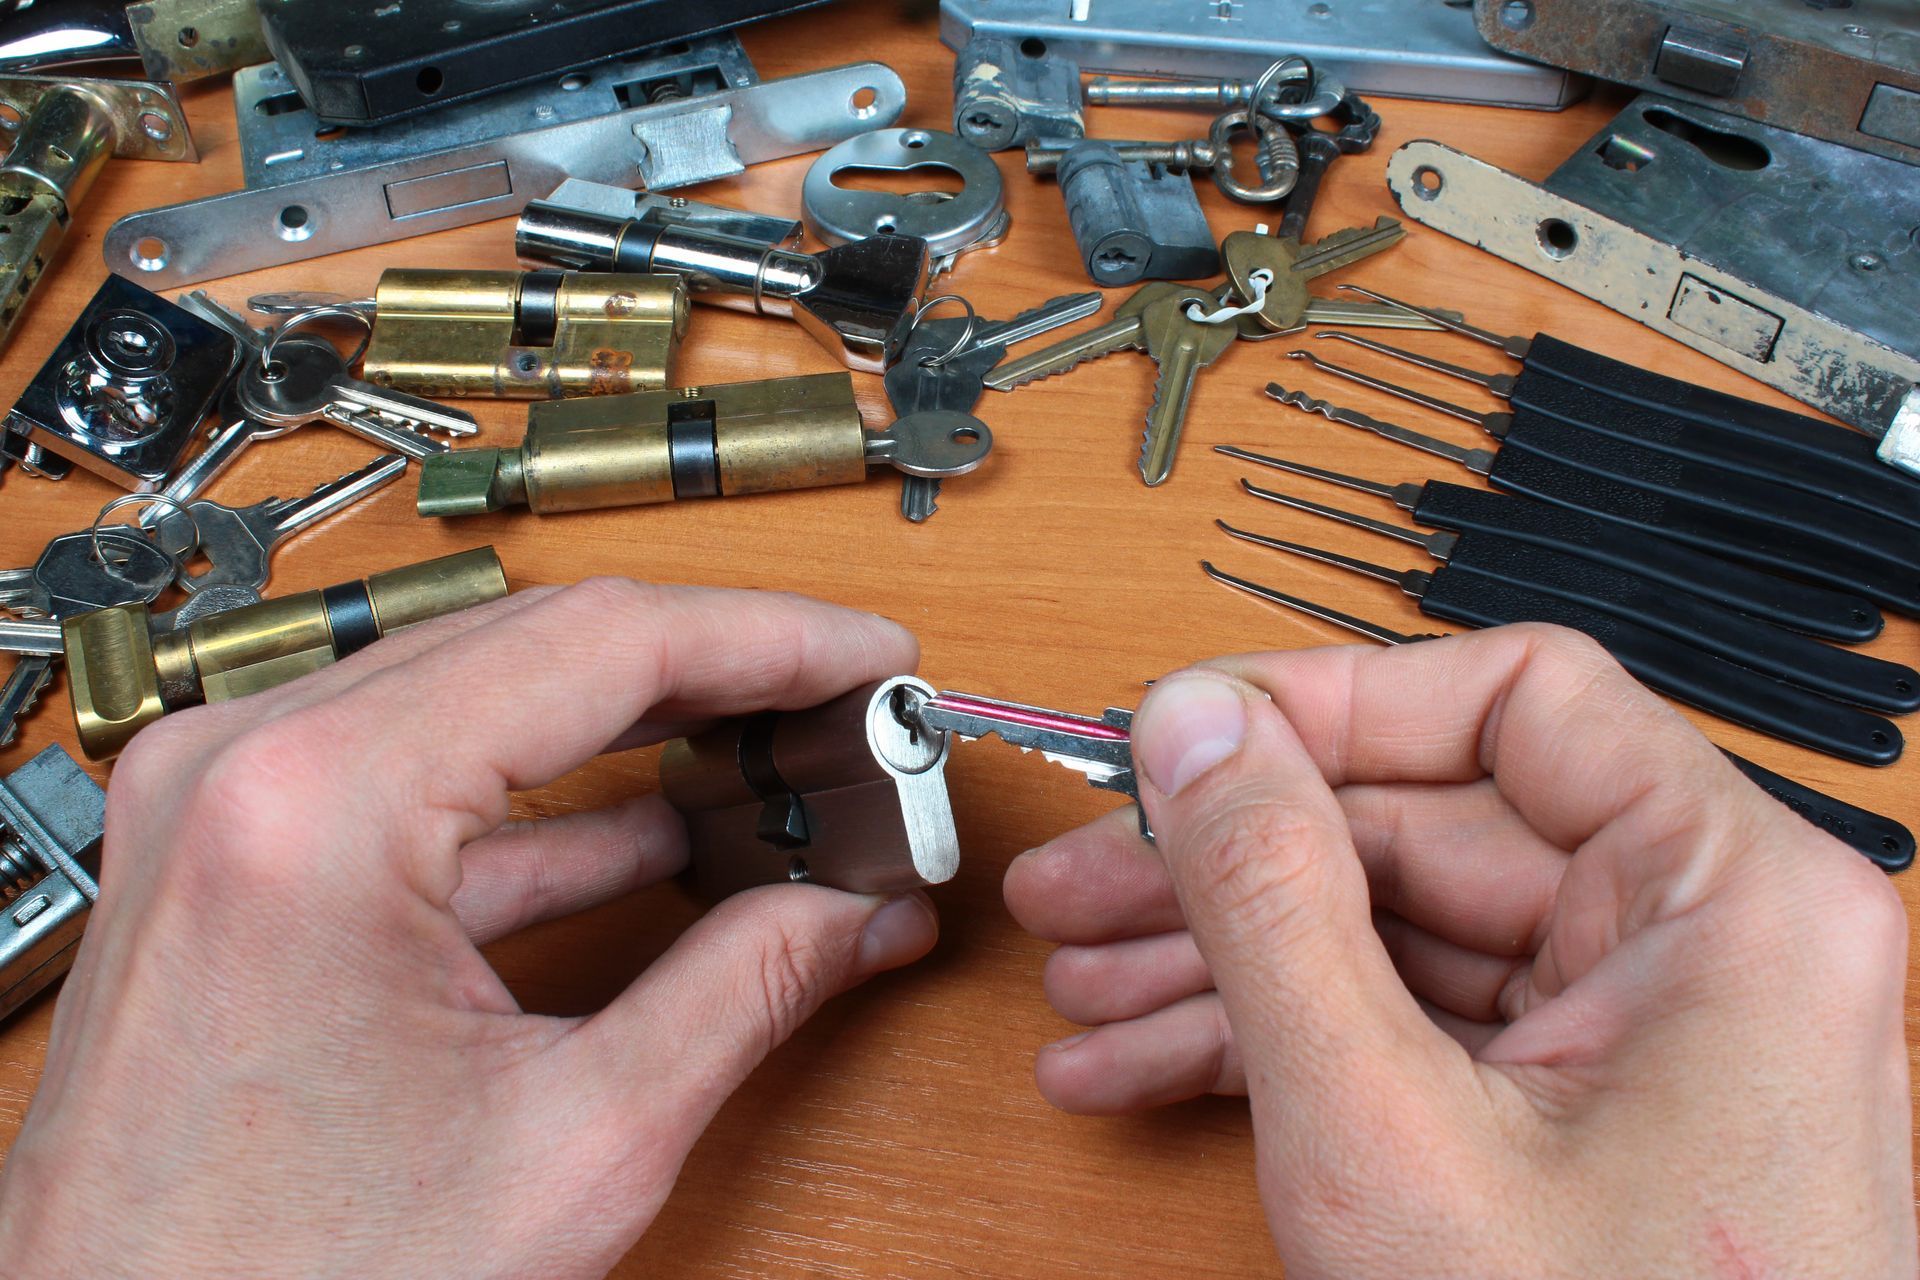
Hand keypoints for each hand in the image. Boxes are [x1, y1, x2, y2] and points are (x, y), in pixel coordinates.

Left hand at [0, 578, 937, 1278]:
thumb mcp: (573, 1145)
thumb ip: (743, 993)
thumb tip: (853, 911)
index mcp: (320, 806)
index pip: (599, 643)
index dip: (768, 639)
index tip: (867, 653)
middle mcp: (245, 769)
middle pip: (539, 648)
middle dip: (714, 678)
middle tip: (840, 712)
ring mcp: (222, 805)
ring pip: (481, 696)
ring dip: (636, 731)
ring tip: (771, 763)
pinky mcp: (231, 855)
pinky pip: (416, 777)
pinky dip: (545, 803)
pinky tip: (656, 830)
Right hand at [1006, 625, 1912, 1277]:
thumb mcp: (1385, 1125)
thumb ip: (1273, 900)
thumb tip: (1195, 728)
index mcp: (1730, 902)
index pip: (1515, 699)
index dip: (1326, 702)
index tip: (1183, 732)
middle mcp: (1703, 946)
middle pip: (1424, 826)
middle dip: (1226, 868)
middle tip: (1082, 886)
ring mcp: (1640, 1037)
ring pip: (1395, 933)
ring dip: (1225, 964)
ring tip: (1082, 996)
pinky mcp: (1580, 1112)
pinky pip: (1413, 1026)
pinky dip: (1282, 1045)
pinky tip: (1144, 1069)